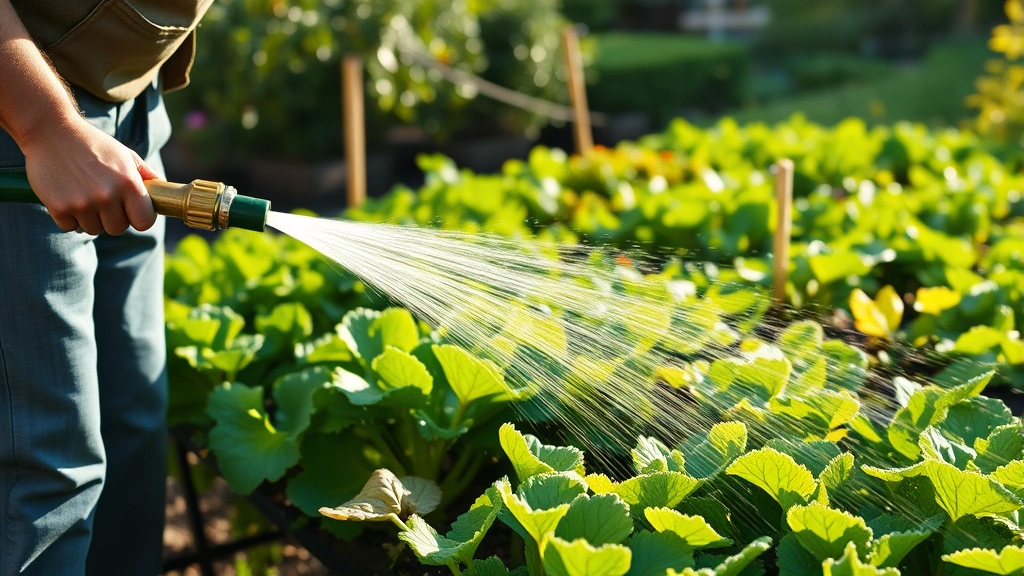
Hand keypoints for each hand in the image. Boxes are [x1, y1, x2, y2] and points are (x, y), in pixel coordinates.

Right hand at [21, 114, 157, 234]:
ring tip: (84, 195)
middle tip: (103, 200)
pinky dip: (69, 217)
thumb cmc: (93, 143)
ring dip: (90, 218)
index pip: (144, 222)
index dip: (139, 218)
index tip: (131, 211)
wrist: (51, 131)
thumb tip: (163, 190)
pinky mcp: (59, 207)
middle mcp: (107, 196)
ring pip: (94, 229)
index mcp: (129, 183)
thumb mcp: (125, 154)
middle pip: (118, 229)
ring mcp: (83, 203)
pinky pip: (70, 227)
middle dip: (113, 218)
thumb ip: (146, 175)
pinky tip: (68, 197)